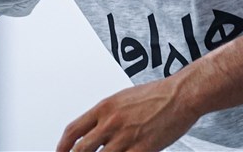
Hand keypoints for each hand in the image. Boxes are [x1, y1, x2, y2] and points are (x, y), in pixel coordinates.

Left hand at [56, 77, 196, 151]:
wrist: (180, 95)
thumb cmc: (155, 95)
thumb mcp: (122, 99)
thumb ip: (106, 116)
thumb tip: (94, 131)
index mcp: (104, 108)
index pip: (73, 131)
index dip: (62, 146)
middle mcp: (111, 123)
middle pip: (81, 150)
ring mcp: (126, 137)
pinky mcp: (143, 149)